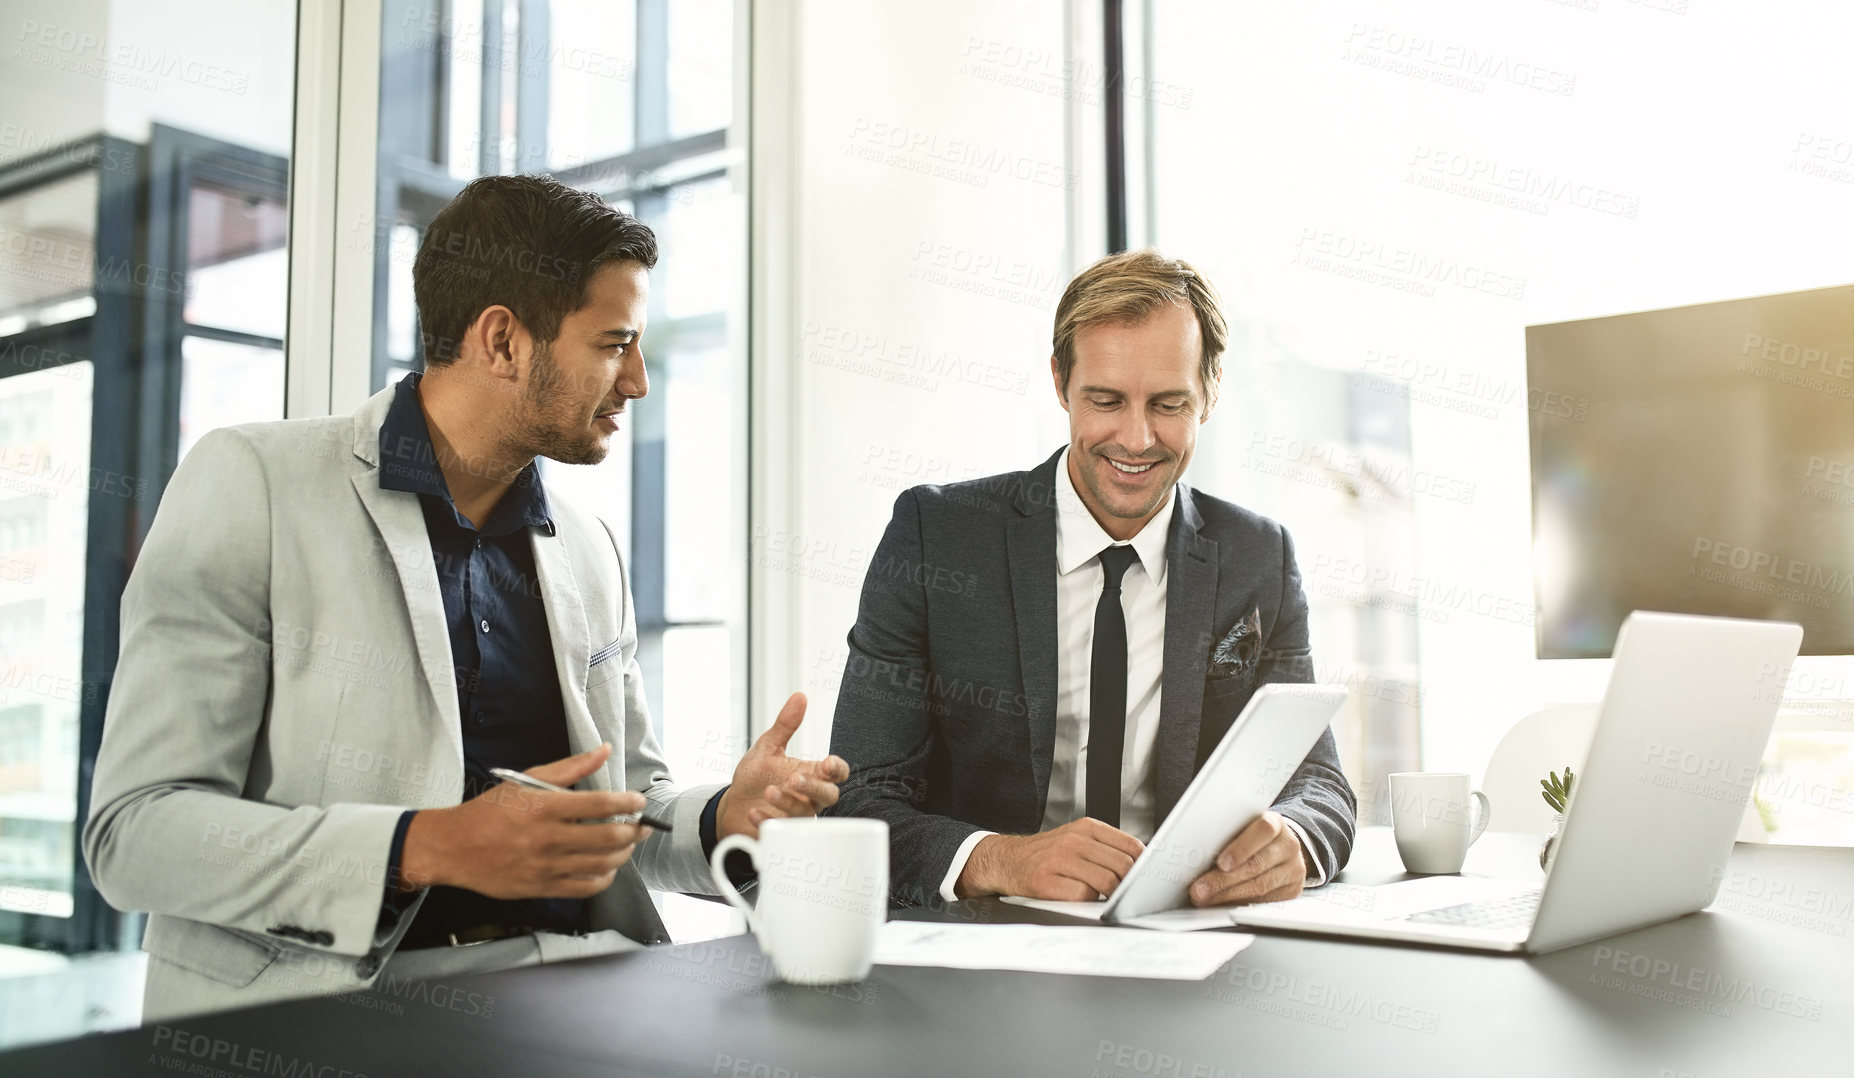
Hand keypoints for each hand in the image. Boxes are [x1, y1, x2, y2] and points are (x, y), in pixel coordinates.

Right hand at [399, 744, 652, 899]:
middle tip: (643, 825)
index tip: (639, 801)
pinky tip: (606, 866)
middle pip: (608, 838)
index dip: (628, 803)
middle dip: (634, 831)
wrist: (453, 848)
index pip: (600, 805)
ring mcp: (544, 867)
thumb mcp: (526, 781)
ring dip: (623, 854)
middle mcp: (546, 839)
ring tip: (627, 844)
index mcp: (543, 808)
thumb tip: (604, 750)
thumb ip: (570, 768)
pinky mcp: (540, 888)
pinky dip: (604, 878)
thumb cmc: (490, 812)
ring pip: (601, 865)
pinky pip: (585, 888)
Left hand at [716, 692, 850, 838]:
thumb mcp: (768, 747)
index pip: (837, 773)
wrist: (733, 804)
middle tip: (794, 778)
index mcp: (811, 774)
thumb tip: (799, 697)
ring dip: (788, 802)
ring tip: (769, 790)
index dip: (837, 769)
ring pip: (804, 814)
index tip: (827, 763)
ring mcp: (795, 816)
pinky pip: (780, 831)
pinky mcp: (779, 832)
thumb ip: (785, 725)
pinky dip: (767, 821)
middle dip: (813, 787)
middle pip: (828, 796)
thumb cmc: (756, 776)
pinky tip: (754, 812)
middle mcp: (808, 797)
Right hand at [956, 818, 1144, 900]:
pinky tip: (1082, 899)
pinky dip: (1088, 901)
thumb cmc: (1046, 855)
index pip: (1130, 845)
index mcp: (1085, 828)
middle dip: (1130, 883)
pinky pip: (1083, 895)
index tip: (1148, 877)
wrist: (1005, 861)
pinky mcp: (1046, 882)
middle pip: (1122, 865)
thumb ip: (1105, 848)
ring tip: (1106, 897)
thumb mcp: (1076, 839)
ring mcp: (1058, 861)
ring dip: (1111, 894)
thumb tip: (1143, 865)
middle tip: (1129, 893)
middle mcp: (1073, 841)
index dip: (1144, 865)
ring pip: (1106, 881)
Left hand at [1187, 811, 1306, 906]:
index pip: (1263, 830)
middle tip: (1200, 889)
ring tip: (1205, 898)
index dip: (1241, 848)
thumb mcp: (1245, 828)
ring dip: (1227, 895)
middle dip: (1223, 880)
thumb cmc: (1254, 837)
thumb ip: (1229, 835)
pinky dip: (1239, 903)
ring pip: (1260, 886)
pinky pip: (1264, 901)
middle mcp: (1288, 845)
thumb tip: (1197, 855)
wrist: (1282, 847)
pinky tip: (1222, 903)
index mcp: (1276, 823)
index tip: (1221, 863)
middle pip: (1257, 864)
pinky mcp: (1292, 890)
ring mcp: (1294, 869)